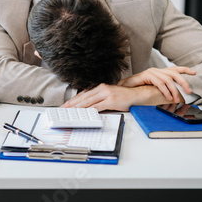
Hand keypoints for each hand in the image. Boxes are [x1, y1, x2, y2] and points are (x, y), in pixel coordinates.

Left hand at [61, 84, 176, 111]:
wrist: (137, 95)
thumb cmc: (125, 97)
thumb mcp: (110, 96)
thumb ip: (99, 99)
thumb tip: (89, 106)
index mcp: (101, 87)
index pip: (84, 94)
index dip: (74, 100)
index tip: (66, 104)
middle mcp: (102, 89)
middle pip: (83, 97)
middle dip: (72, 104)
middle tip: (63, 109)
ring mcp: (106, 94)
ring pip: (88, 102)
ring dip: (78, 108)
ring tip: (70, 112)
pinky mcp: (111, 100)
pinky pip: (98, 107)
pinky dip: (89, 110)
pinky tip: (84, 113)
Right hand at [118, 66, 195, 102]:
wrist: (125, 88)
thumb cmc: (139, 89)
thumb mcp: (154, 88)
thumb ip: (163, 88)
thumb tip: (175, 95)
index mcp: (160, 72)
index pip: (175, 68)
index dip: (185, 69)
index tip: (194, 72)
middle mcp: (157, 70)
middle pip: (174, 73)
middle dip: (183, 82)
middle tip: (188, 91)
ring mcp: (152, 72)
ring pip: (168, 79)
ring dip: (174, 90)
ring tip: (176, 99)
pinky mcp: (146, 75)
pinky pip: (159, 83)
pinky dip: (165, 91)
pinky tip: (168, 97)